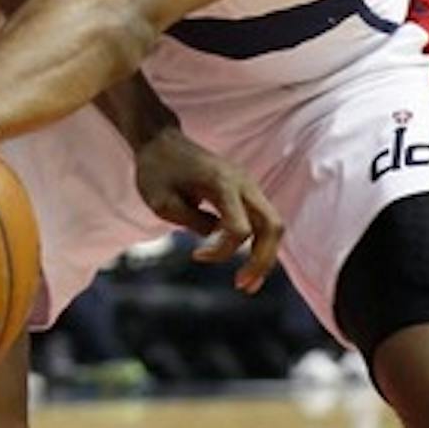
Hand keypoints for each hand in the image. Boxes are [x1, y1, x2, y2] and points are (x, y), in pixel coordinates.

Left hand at [134, 127, 282, 294]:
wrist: (160, 141)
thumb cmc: (156, 171)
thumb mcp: (162, 203)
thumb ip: (194, 222)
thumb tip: (219, 240)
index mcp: (222, 182)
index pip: (239, 228)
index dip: (221, 251)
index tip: (195, 255)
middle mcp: (242, 182)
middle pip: (272, 226)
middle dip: (262, 261)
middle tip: (243, 287)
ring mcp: (247, 184)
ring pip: (272, 225)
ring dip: (265, 256)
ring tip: (247, 283)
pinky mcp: (244, 191)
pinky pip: (262, 221)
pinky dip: (259, 244)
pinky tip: (246, 264)